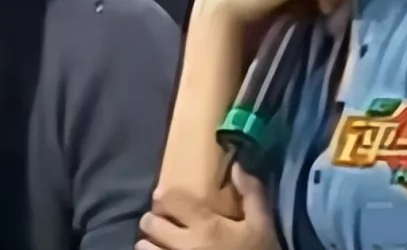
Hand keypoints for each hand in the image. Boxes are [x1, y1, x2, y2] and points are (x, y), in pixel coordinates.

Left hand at [137, 165, 278, 249]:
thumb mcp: (262, 226)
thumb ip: (252, 194)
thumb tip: (237, 165)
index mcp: (206, 226)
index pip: (169, 199)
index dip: (164, 196)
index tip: (168, 199)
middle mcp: (185, 245)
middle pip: (150, 223)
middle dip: (153, 219)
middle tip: (163, 221)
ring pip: (144, 247)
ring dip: (150, 242)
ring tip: (160, 242)